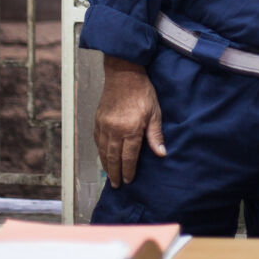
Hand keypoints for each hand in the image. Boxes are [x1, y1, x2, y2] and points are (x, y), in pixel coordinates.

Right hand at [94, 55, 165, 186]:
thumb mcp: (154, 112)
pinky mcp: (98, 119)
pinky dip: (100, 151)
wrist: (124, 73)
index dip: (129, 170)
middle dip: (115, 172)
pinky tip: (103, 156)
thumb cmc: (142, 92)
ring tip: (109, 175)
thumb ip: (155, 134)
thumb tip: (161, 153)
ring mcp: (104, 125)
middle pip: (113, 157)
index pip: (129, 156)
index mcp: (131, 129)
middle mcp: (115, 130)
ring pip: (103, 151)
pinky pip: (97, 140)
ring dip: (106, 165)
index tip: (129, 180)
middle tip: (116, 184)